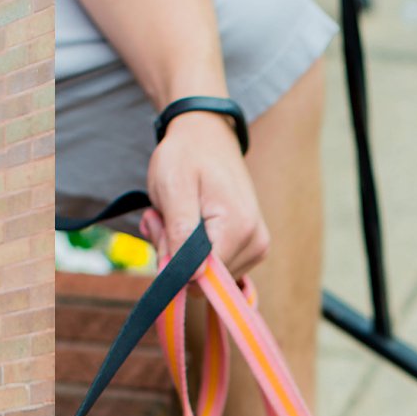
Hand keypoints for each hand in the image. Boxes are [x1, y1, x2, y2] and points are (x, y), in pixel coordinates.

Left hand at [145, 110, 267, 276]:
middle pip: (203, 281)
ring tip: (177, 215)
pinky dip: (192, 252)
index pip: (200, 280)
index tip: (160, 226)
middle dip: (175, 256)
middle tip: (164, 217)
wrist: (207, 135)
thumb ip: (181, 232)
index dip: (172, 261)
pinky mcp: (250, 249)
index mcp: (239, 229)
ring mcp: (256, 248)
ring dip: (180, 252)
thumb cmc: (186, 155)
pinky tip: (188, 223)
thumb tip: (193, 277)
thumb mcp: (173, 187)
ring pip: (204, 277)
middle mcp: (256, 244)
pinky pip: (212, 268)